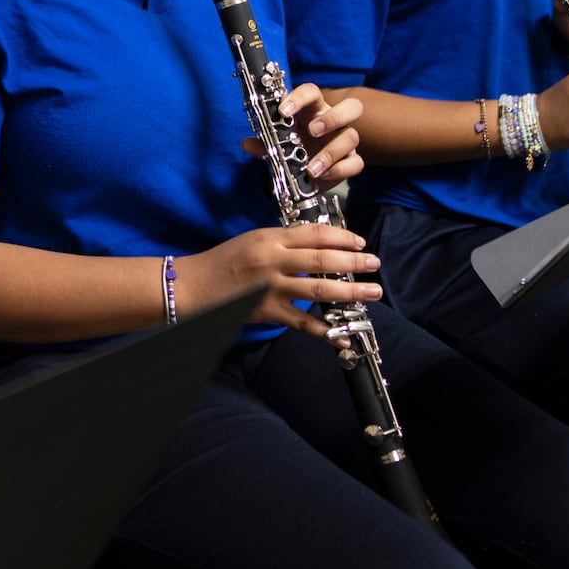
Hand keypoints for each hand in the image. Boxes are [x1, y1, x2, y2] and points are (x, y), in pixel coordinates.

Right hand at [179, 224, 379, 342]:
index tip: (360, 242)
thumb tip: (320, 245)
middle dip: (354, 262)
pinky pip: (302, 323)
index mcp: (270, 238)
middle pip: (323, 260)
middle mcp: (273, 261)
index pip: (314, 233)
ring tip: (372, 291)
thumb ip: (285, 241)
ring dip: (350, 292)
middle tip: (374, 264)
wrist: (193, 286)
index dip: (342, 237)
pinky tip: (343, 335)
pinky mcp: (267, 313)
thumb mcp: (254, 239)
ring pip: (319, 290)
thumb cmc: (223, 261)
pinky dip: (324, 331)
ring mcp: (271, 289)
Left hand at [248, 84, 363, 186]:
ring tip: (311, 167)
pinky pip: (356, 163)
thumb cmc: (293, 148)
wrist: (305, 174)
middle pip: (351, 107)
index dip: (299, 98)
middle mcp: (333, 122)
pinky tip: (320, 175)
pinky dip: (339, 170)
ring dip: (331, 152)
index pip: (312, 92)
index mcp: (314, 110)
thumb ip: (264, 143)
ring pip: (352, 136)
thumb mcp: (276, 144)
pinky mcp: (350, 161)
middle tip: (313, 131)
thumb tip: (247, 144)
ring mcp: (345, 140)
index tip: (283, 111)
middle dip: (333, 117)